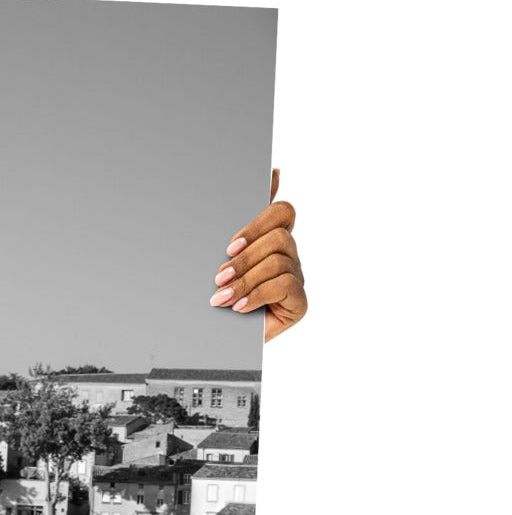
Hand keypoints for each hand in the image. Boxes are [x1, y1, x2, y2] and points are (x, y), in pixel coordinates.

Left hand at [211, 168, 306, 339]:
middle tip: (219, 276)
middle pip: (280, 236)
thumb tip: (267, 175)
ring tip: (222, 297)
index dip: (259, 222)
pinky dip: (257, 295)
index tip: (230, 244)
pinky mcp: (299, 303)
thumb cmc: (217, 294)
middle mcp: (288, 255)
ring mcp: (296, 278)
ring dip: (245, 279)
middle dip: (244, 257)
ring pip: (278, 261)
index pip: (282, 211)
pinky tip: (239, 307)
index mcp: (270, 238)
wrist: (215, 339)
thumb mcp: (218, 258)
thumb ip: (234, 224)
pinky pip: (285, 286)